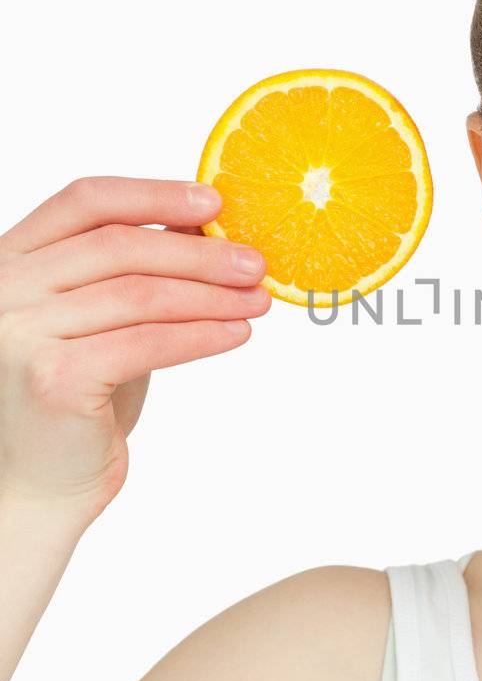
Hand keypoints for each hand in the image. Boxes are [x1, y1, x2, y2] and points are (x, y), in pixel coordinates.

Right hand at [0, 176, 269, 525]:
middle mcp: (5, 289)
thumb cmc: (75, 399)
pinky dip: (201, 335)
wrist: (39, 486)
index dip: (154, 194)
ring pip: (140, 294)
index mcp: (11, 259)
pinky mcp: (53, 378)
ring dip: (211, 295)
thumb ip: (134, 271)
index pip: (85, 202)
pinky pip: (147, 342)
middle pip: (120, 246)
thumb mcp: (101, 319)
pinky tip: (237, 334)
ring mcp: (21, 332)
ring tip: (258, 301)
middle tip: (256, 264)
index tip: (215, 202)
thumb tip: (208, 226)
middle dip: (200, 253)